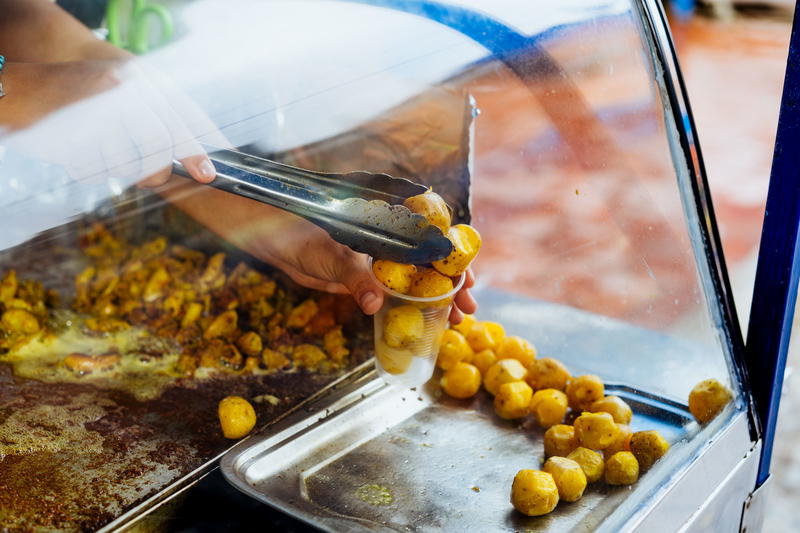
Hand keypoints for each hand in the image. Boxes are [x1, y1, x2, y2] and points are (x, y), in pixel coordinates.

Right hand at [0, 58, 222, 185]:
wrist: (29, 86)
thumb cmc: (90, 93)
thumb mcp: (130, 90)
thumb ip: (165, 115)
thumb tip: (202, 157)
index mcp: (143, 79)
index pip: (180, 118)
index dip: (196, 150)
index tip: (208, 174)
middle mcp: (121, 90)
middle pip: (158, 141)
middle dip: (159, 171)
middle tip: (154, 180)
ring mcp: (94, 110)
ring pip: (126, 164)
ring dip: (121, 171)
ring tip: (109, 156)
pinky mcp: (67, 133)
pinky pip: (93, 172)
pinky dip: (92, 172)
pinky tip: (84, 153)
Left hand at [240, 216, 477, 320]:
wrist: (271, 239)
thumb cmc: (300, 233)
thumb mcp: (332, 254)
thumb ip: (355, 278)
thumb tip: (374, 304)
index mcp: (387, 222)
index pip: (431, 239)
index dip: (452, 259)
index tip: (467, 278)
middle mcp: (388, 239)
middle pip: (430, 262)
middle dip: (452, 285)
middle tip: (468, 308)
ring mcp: (377, 260)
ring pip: (416, 280)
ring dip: (436, 299)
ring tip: (455, 320)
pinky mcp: (363, 278)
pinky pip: (395, 293)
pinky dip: (411, 306)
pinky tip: (426, 322)